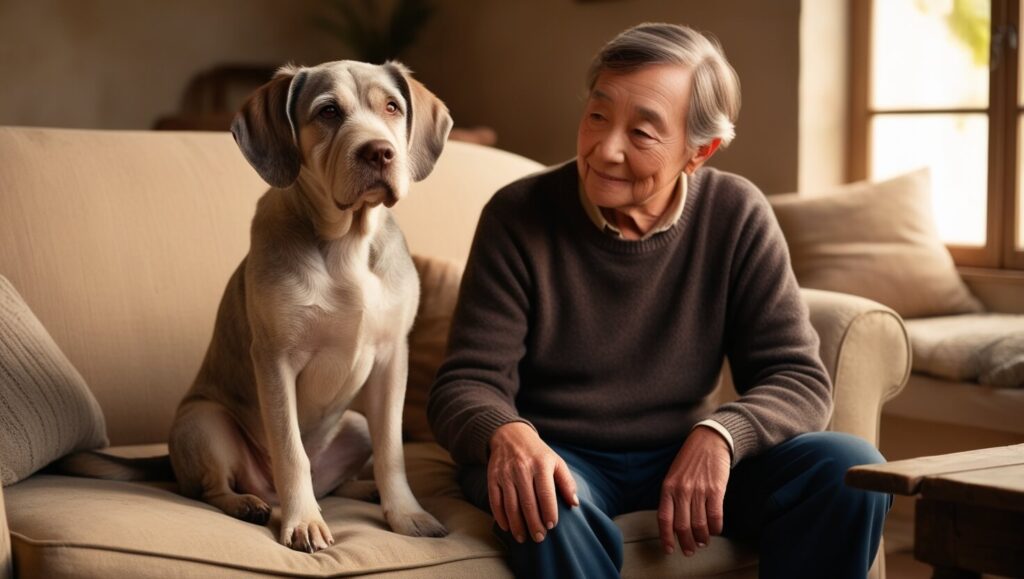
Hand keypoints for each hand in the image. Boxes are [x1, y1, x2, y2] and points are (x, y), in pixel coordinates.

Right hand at [487, 422, 578, 543]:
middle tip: (539, 538)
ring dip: (517, 525)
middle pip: (528, 502)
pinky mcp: (492, 477)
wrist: (510, 435)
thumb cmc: (537, 453)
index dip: (549, 511)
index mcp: (540, 464)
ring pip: (510, 505)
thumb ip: (567, 482)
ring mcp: (505, 473)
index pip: (546, 493)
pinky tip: (507, 527)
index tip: (552, 526)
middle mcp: (522, 469)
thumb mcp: (556, 461)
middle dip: (534, 523)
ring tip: (523, 538)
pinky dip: (500, 516)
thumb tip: (574, 504)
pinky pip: (495, 501)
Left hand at [658, 426, 730, 556]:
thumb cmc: (690, 459)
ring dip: (702, 538)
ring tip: (703, 542)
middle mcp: (681, 490)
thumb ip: (672, 496)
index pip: (664, 518)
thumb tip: (673, 522)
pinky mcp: (716, 489)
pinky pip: (715, 516)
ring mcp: (699, 490)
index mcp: (668, 487)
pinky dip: (716, 528)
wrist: (710, 440)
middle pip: (682, 526)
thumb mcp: (673, 475)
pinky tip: (715, 530)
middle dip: (686, 543)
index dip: (666, 537)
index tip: (669, 550)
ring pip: (699, 524)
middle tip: (690, 551)